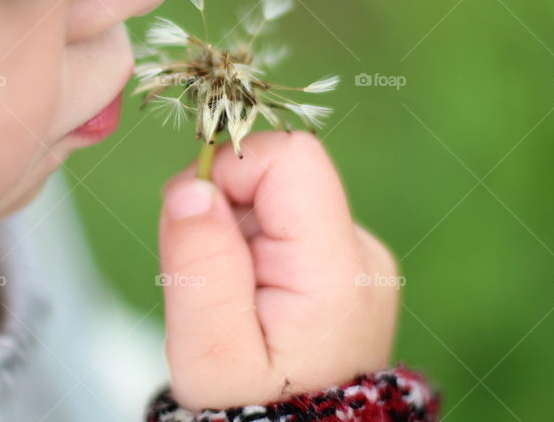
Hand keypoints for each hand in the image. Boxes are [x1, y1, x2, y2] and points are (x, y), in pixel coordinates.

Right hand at [158, 131, 398, 410]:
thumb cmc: (250, 408)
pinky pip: (289, 225)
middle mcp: (361, 252)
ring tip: (233, 298)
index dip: (229, 171)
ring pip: (277, 200)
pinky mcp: (346, 264)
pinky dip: (255, 250)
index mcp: (336, 268)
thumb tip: (193, 185)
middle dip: (225, 211)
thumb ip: (200, 263)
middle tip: (211, 281)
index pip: (290, 156)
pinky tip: (252, 298)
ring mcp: (359, 257)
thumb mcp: (207, 350)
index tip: (195, 222)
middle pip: (279, 175)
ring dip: (236, 235)